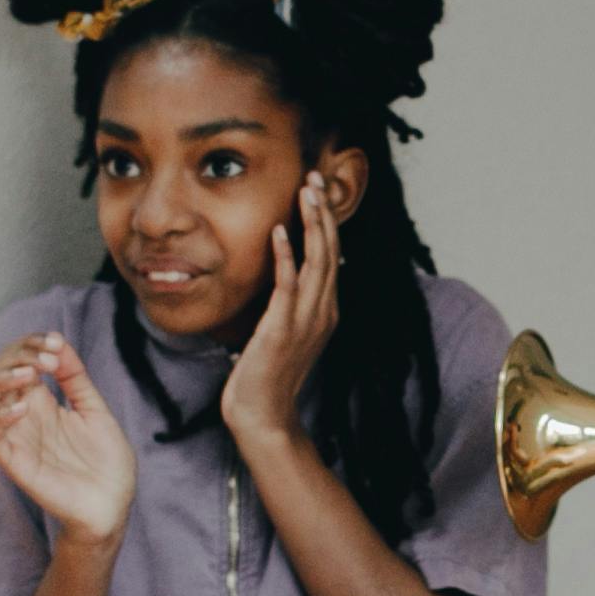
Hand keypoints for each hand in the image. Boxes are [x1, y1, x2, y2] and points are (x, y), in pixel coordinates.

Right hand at [0, 335, 134, 546]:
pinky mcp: (14, 462)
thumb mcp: (95, 409)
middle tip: (48, 358)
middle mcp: (21, 415)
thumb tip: (57, 340)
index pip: (14, 360)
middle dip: (15, 355)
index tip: (54, 342)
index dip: (27, 344)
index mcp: (39, 400)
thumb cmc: (107, 461)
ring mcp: (15, 437)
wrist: (113, 504)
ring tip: (29, 374)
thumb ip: (75, 377)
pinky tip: (24, 408)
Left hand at [223, 175, 340, 456]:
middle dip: (323, 212)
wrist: (263, 417)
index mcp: (325, 311)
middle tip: (316, 177)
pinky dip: (286, 257)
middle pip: (330, 251)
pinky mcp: (283, 329)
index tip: (316, 192)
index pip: (331, 257)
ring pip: (317, 262)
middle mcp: (323, 312)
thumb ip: (289, 305)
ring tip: (306, 191)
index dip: (326, 223)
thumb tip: (284, 280)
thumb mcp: (284, 334)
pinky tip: (281, 231)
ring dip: (312, 224)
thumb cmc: (266, 377)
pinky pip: (287, 286)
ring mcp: (306, 320)